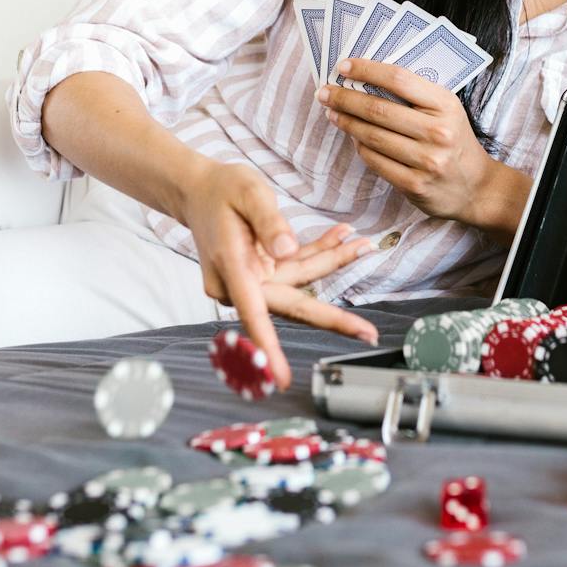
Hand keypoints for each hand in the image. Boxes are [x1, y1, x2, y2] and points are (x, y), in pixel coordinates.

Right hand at [178, 160, 378, 389]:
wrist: (199, 190)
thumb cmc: (220, 190)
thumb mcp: (248, 193)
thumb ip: (269, 222)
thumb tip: (289, 251)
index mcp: (232, 267)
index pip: (254, 313)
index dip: (268, 347)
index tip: (281, 376)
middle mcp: (241, 282)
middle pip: (292, 304)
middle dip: (333, 317)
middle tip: (368, 333)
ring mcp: (252, 280)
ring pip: (301, 280)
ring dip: (333, 262)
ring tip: (364, 244)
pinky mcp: (261, 272)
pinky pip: (297, 266)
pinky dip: (320, 251)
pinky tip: (343, 236)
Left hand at [316, 58, 531, 238]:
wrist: (476, 187)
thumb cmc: (455, 140)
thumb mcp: (446, 110)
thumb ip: (414, 96)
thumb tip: (365, 81)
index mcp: (446, 105)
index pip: (398, 79)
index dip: (367, 70)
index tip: (344, 66)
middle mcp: (438, 132)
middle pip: (379, 109)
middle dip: (345, 98)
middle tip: (324, 92)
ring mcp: (427, 161)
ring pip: (373, 136)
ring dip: (346, 122)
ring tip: (332, 113)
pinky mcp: (415, 185)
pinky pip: (375, 162)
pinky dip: (359, 147)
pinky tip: (352, 138)